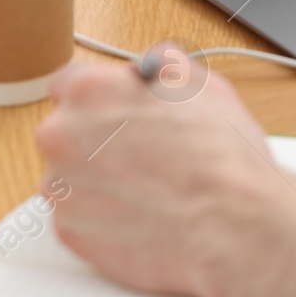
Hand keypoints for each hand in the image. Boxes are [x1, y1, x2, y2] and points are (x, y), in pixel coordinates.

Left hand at [35, 44, 291, 296]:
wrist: (234, 228)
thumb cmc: (221, 156)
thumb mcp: (202, 85)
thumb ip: (163, 65)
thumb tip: (152, 65)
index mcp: (90, 91)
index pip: (68, 84)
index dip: (101, 97)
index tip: (118, 111)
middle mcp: (62, 136)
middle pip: (65, 131)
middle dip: (96, 139)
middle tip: (141, 152)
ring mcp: (61, 188)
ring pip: (70, 176)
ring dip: (98, 179)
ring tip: (147, 188)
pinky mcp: (69, 231)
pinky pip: (78, 216)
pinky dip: (102, 217)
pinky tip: (141, 215)